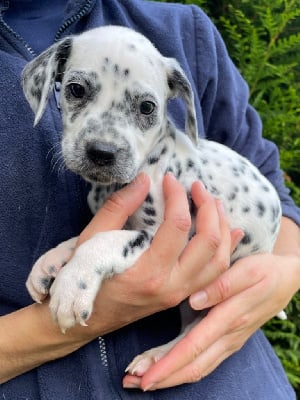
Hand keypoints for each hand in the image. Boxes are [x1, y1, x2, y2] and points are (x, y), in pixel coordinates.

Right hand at [77, 173, 241, 338]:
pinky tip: (232, 232)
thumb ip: (119, 207)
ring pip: (219, 261)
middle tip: (197, 186)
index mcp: (147, 271)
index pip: (177, 226)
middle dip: (208, 208)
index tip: (169, 179)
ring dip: (222, 228)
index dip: (177, 196)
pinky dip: (227, 251)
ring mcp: (180, 294)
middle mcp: (171, 286)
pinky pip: (215, 275)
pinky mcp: (182, 296)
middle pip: (208, 243)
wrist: (87, 318)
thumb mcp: (92, 239)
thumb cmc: (86, 278)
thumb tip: (144, 180)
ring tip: (214, 203)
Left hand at [129, 249, 299, 390]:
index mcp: (231, 318)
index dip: (169, 364)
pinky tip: (168, 366)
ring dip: (171, 376)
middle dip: (163, 378)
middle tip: (132, 382)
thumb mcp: (248, 270)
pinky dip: (184, 367)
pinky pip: (205, 360)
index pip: (194, 347)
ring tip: (142, 378)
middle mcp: (229, 336)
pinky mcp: (229, 339)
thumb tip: (196, 301)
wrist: (288, 278)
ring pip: (199, 367)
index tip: (146, 376)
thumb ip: (222, 285)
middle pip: (194, 366)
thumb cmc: (265, 271)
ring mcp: (230, 340)